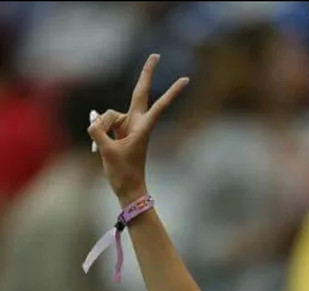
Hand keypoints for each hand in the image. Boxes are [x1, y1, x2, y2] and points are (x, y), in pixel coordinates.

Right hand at [88, 54, 188, 204]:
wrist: (128, 189)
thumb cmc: (123, 173)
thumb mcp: (107, 151)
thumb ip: (98, 130)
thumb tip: (94, 118)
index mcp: (143, 128)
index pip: (158, 105)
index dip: (171, 92)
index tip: (185, 79)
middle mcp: (137, 123)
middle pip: (139, 92)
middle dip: (146, 74)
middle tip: (156, 54)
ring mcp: (127, 126)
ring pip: (109, 115)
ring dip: (102, 129)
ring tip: (106, 150)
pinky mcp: (118, 131)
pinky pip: (103, 123)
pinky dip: (99, 133)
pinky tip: (98, 147)